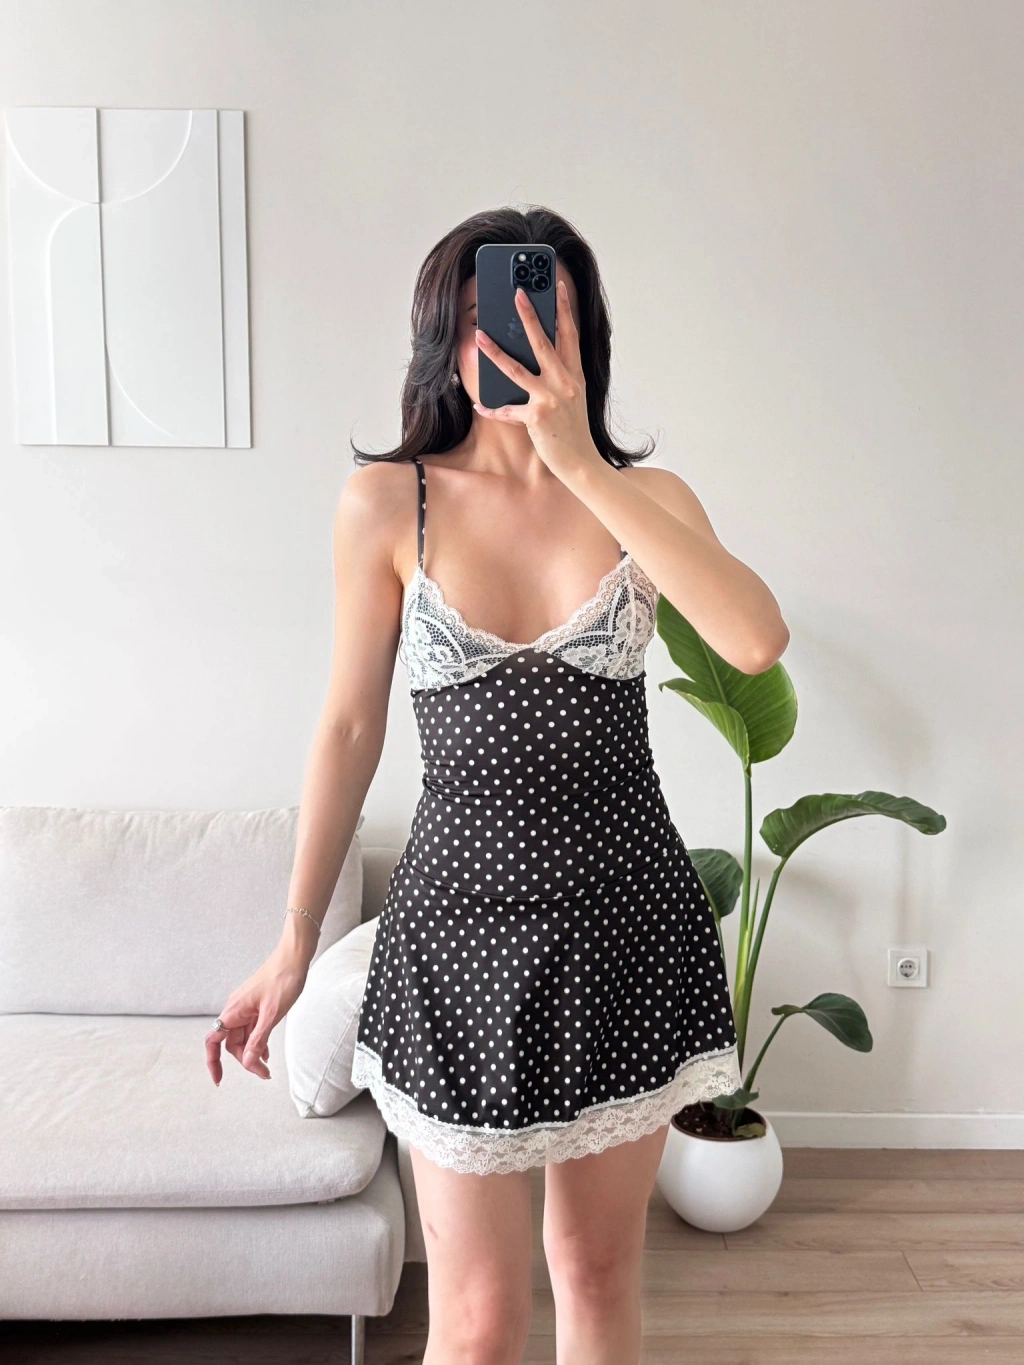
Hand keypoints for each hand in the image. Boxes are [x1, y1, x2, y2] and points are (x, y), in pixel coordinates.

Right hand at [205, 948, 306, 1084]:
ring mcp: (246, 1006)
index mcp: (233, 1011)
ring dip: (252, 1052)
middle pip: (232, 1043)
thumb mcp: (272, 1014)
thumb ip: (258, 1040)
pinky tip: (267, 1052)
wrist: (294, 956)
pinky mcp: (257, 1004)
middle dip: (245, 1060)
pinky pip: (252, 1028)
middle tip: (264, 1073)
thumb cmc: (283, 979)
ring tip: (267, 1068)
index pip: (214, 1041)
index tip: (219, 1080)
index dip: (213, 1062)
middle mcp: (236, 1009)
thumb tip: (246, 1062)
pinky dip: (258, 1041)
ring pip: (243, 1036)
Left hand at [473, 278, 603, 482]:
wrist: (582, 463)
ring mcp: (550, 399)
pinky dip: (492, 409)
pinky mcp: (536, 417)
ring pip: (517, 368)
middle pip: (542, 342)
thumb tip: (538, 358)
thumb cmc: (574, 431)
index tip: (556, 287)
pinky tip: (479, 404)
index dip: (563, 309)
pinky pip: (507, 410)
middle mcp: (564, 382)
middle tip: (517, 293)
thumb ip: (559, 377)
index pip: (570, 335)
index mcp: (575, 375)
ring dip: (495, 351)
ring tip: (480, 335)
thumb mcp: (573, 398)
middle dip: (528, 315)